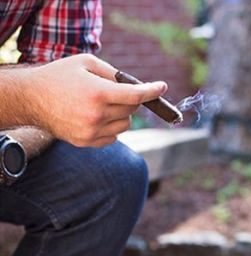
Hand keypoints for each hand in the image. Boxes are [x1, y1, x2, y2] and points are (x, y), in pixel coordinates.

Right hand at [22, 54, 167, 146]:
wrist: (32, 99)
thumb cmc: (59, 76)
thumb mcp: (86, 63)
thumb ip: (113, 73)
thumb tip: (134, 84)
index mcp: (97, 93)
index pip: (135, 95)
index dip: (151, 91)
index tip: (161, 87)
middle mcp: (96, 115)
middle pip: (131, 111)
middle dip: (131, 100)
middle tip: (119, 93)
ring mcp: (91, 132)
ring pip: (125, 125)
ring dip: (122, 114)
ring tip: (105, 105)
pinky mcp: (86, 142)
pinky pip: (113, 136)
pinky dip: (113, 126)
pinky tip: (99, 118)